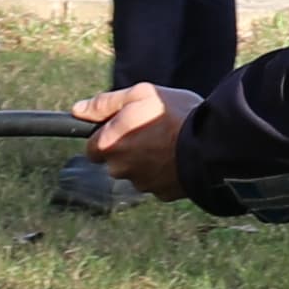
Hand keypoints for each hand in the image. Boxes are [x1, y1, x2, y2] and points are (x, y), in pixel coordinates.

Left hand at [69, 84, 192, 198]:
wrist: (210, 143)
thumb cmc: (174, 115)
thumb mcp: (138, 94)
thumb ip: (104, 103)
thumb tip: (78, 110)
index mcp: (108, 145)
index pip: (92, 147)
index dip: (107, 135)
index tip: (124, 125)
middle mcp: (119, 169)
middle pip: (115, 161)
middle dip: (128, 148)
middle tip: (151, 130)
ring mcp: (141, 184)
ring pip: (136, 172)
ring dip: (146, 160)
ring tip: (169, 141)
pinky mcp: (162, 194)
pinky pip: (157, 181)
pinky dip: (163, 172)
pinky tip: (177, 156)